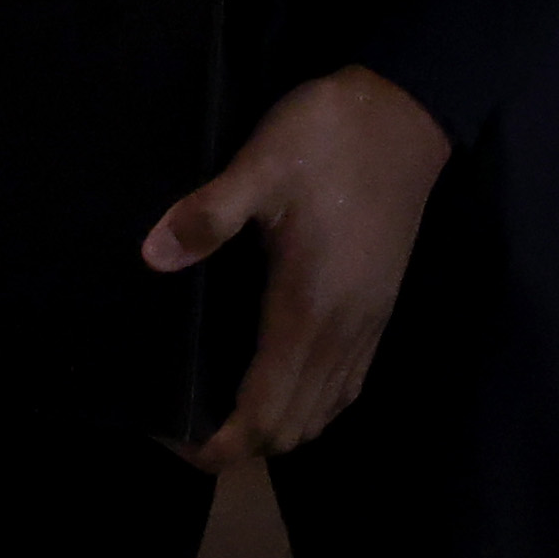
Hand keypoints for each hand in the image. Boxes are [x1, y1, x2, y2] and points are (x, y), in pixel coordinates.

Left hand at [144, 64, 449, 470]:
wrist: (405, 112)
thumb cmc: (328, 137)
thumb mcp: (259, 165)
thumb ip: (208, 215)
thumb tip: (153, 257)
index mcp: (308, 307)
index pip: (266, 410)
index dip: (223, 443)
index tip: (181, 443)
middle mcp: (342, 331)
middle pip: (294, 425)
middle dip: (244, 444)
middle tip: (191, 427)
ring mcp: (368, 323)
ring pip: (324, 411)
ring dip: (279, 427)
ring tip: (227, 412)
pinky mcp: (380, 307)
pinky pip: (347, 385)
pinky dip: (312, 404)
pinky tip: (285, 381)